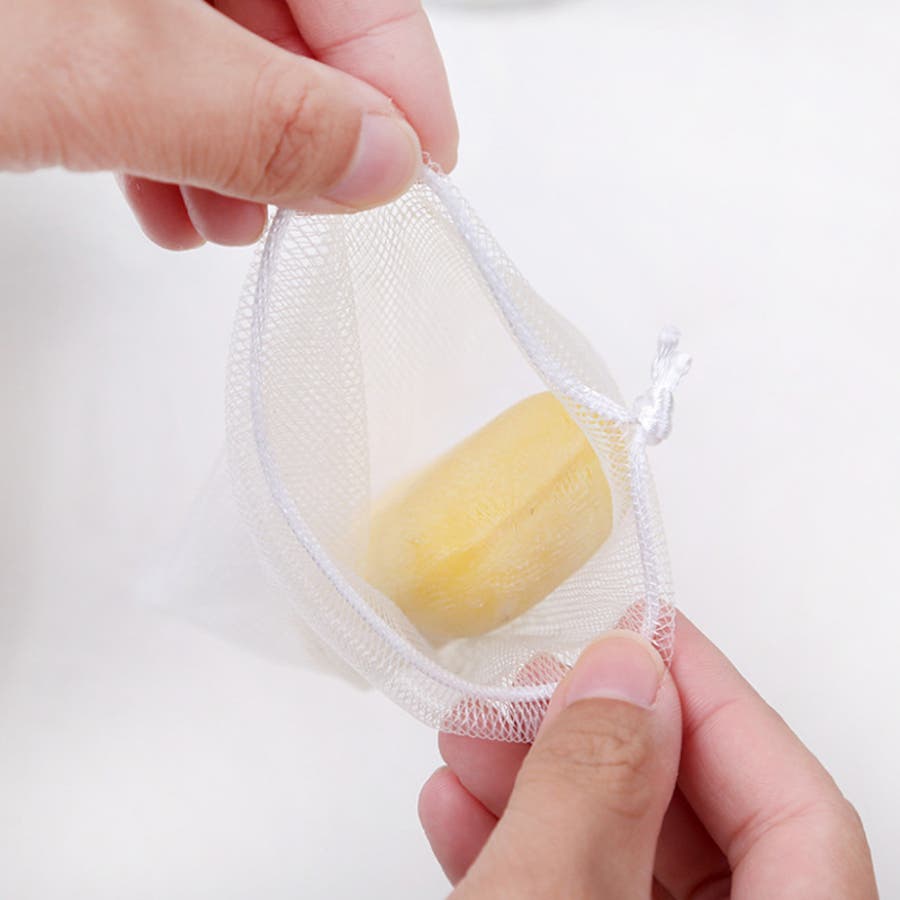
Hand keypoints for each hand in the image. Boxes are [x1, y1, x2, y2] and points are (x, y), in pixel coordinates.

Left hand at [0, 0, 455, 248]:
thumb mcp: (100, 72)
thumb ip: (252, 113)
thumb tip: (380, 162)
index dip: (399, 74)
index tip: (423, 167)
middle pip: (285, 24)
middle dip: (309, 130)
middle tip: (322, 209)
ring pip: (214, 63)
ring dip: (239, 158)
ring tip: (229, 229)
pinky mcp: (52, 31)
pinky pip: (144, 83)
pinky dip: (169, 154)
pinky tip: (170, 208)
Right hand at [419, 616, 876, 897]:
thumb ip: (592, 790)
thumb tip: (625, 670)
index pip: (799, 809)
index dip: (714, 700)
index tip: (637, 630)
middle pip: (708, 829)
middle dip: (601, 741)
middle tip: (529, 690)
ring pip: (629, 864)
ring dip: (544, 790)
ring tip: (471, 740)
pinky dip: (521, 853)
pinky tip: (459, 810)